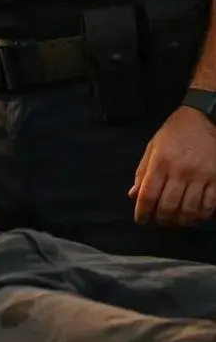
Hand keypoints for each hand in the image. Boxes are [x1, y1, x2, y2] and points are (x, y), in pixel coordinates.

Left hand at [131, 105, 215, 226]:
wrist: (199, 119)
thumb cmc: (172, 134)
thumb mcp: (152, 148)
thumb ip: (143, 173)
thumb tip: (133, 196)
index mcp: (160, 163)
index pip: (148, 194)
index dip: (142, 211)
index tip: (141, 220)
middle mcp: (180, 171)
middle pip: (169, 206)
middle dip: (162, 219)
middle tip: (160, 222)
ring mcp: (201, 176)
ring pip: (190, 209)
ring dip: (182, 221)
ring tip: (176, 221)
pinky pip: (210, 204)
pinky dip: (202, 215)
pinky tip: (195, 216)